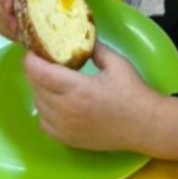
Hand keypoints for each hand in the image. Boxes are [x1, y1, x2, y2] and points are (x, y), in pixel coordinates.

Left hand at [25, 42, 155, 151]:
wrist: (146, 127)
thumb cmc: (134, 94)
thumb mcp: (117, 64)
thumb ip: (95, 49)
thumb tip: (80, 38)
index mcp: (78, 89)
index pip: (39, 72)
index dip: (31, 59)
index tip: (33, 50)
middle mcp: (66, 110)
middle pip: (35, 86)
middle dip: (35, 71)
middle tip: (43, 60)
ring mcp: (65, 128)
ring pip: (38, 104)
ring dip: (40, 90)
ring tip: (52, 80)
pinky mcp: (67, 140)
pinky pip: (43, 122)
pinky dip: (45, 110)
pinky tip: (57, 102)